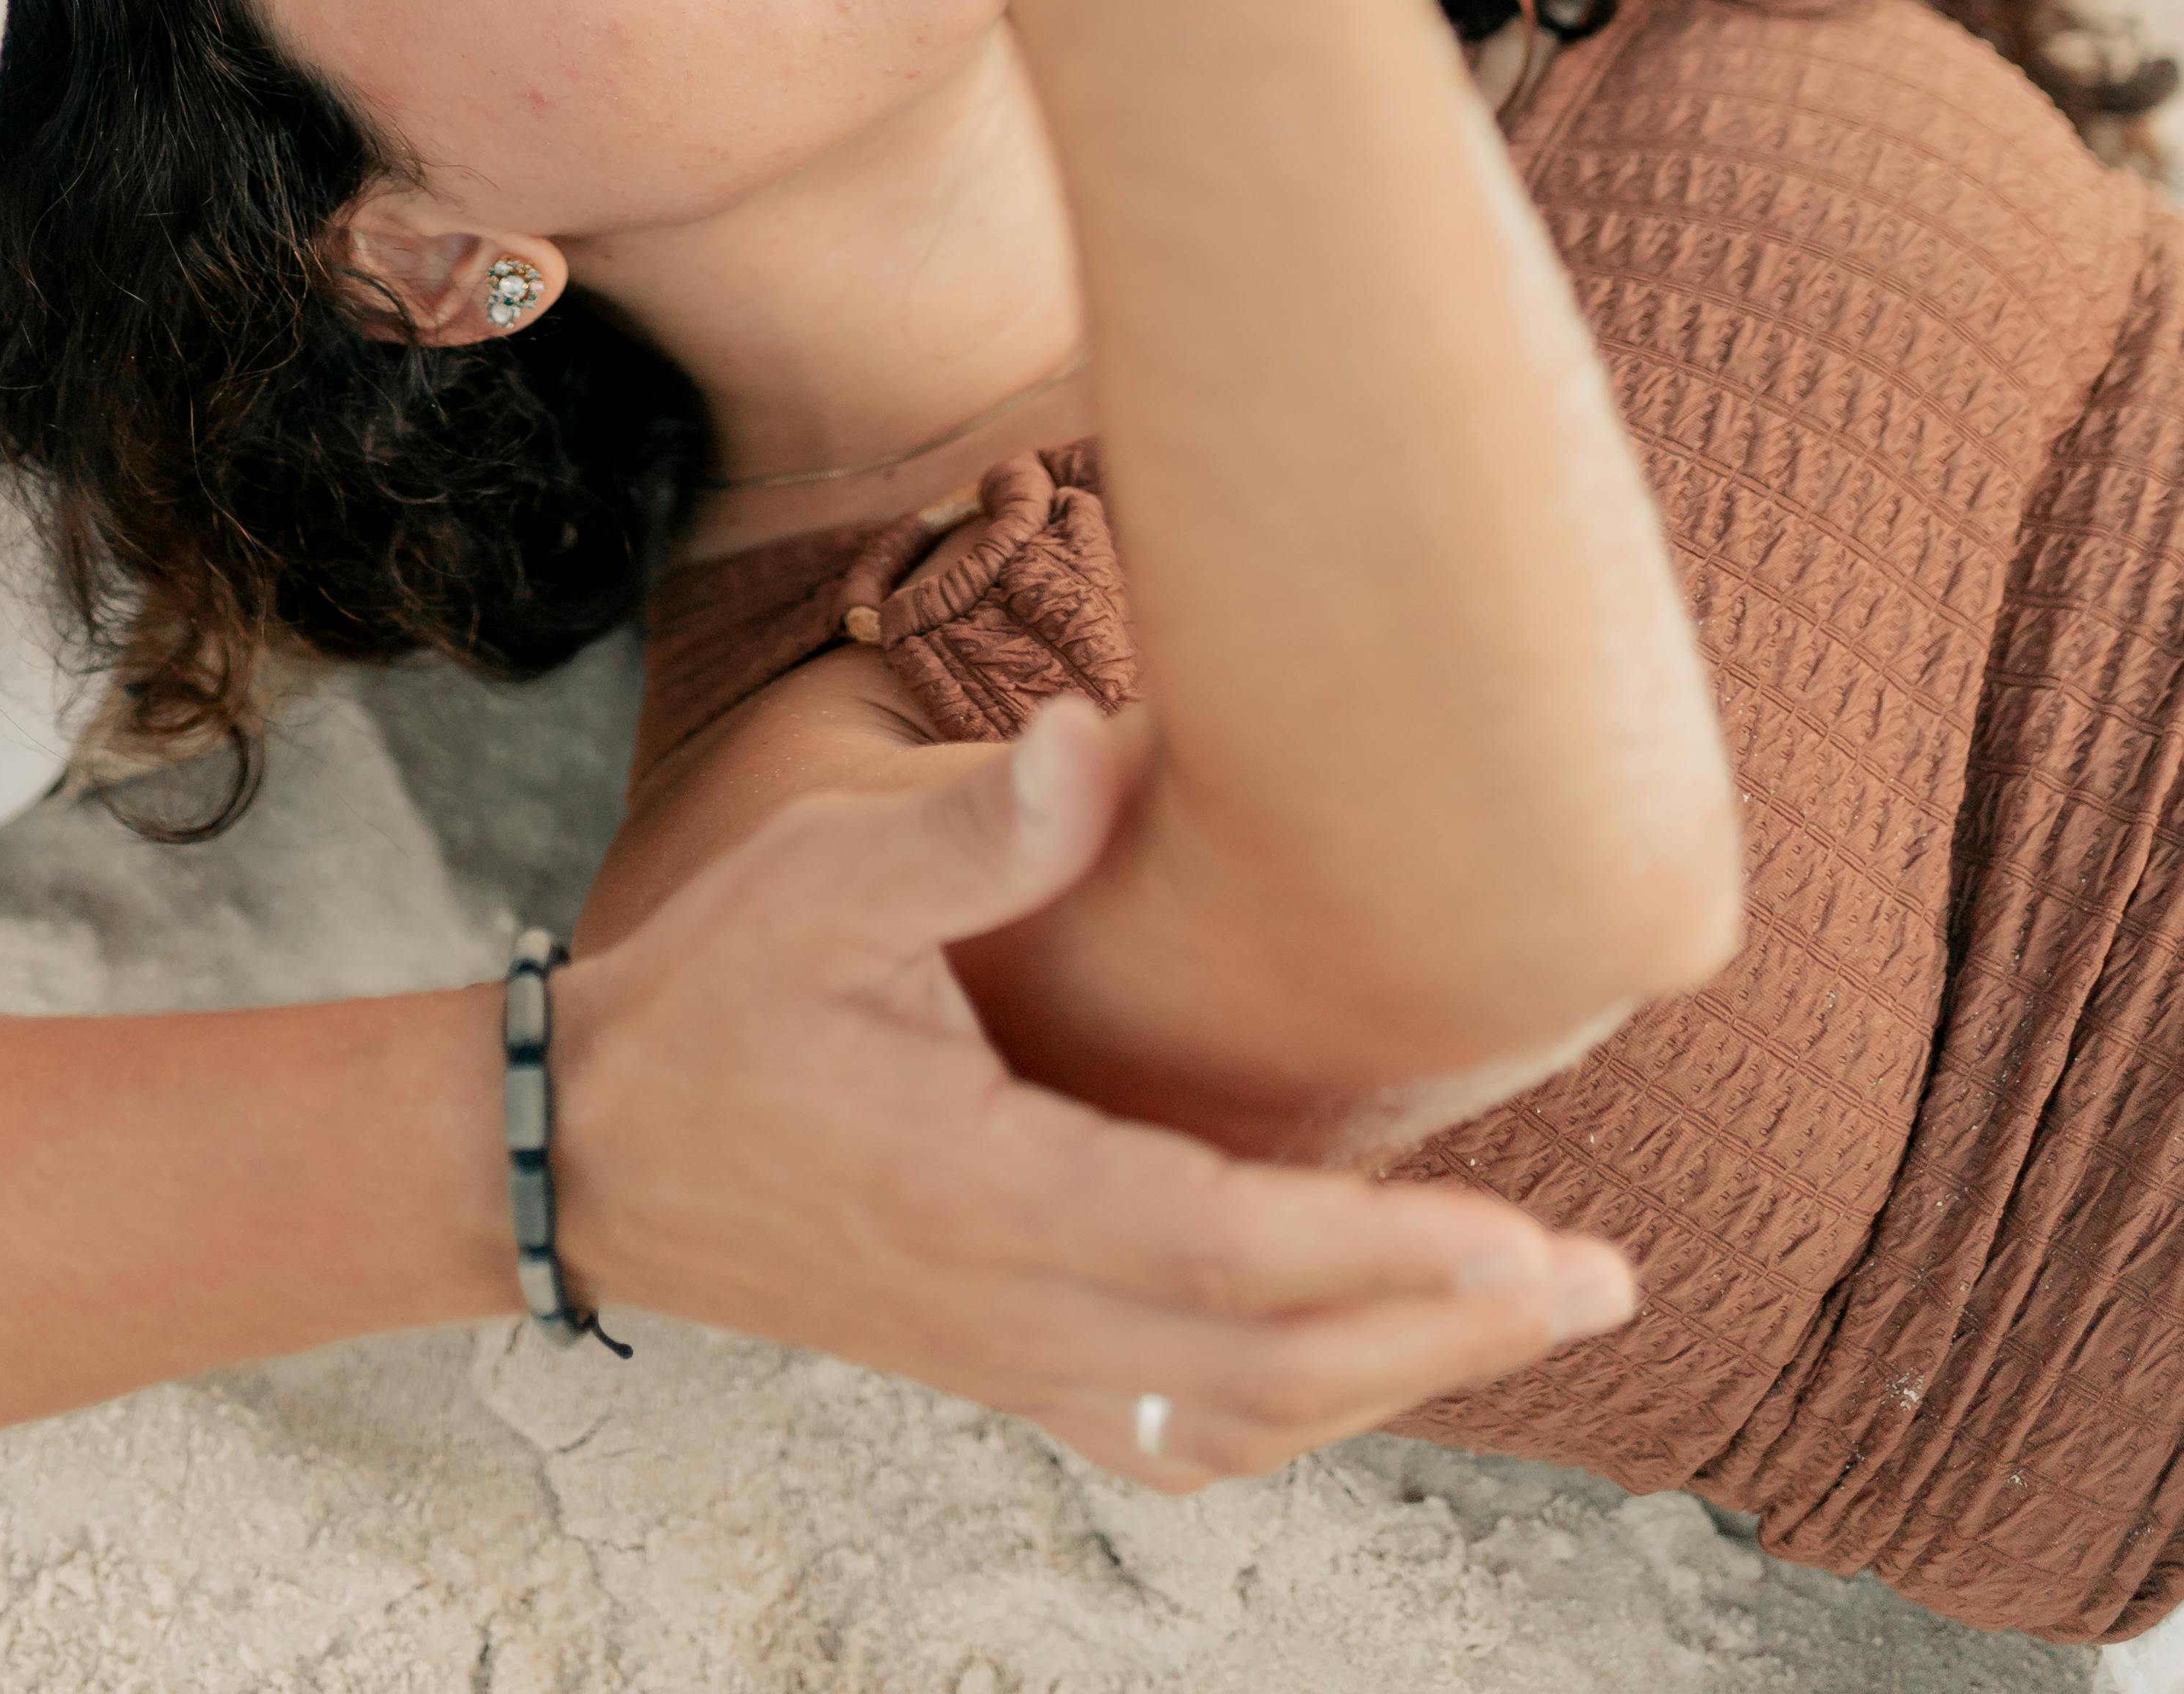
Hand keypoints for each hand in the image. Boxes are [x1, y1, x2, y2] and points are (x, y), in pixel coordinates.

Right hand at [554, 701, 1635, 1488]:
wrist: (587, 1152)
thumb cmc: (710, 1005)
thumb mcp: (819, 880)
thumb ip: (974, 835)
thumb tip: (1106, 750)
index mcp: (982, 1193)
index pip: (1229, 1252)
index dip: (1395, 1258)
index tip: (1536, 1249)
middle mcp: (1010, 1307)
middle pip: (1272, 1366)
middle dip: (1450, 1329)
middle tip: (1596, 1282)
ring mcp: (1005, 1355)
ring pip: (1240, 1421)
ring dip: (1389, 1376)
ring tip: (1513, 1308)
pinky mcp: (996, 1365)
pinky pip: (1178, 1434)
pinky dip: (1294, 1403)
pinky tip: (1358, 1346)